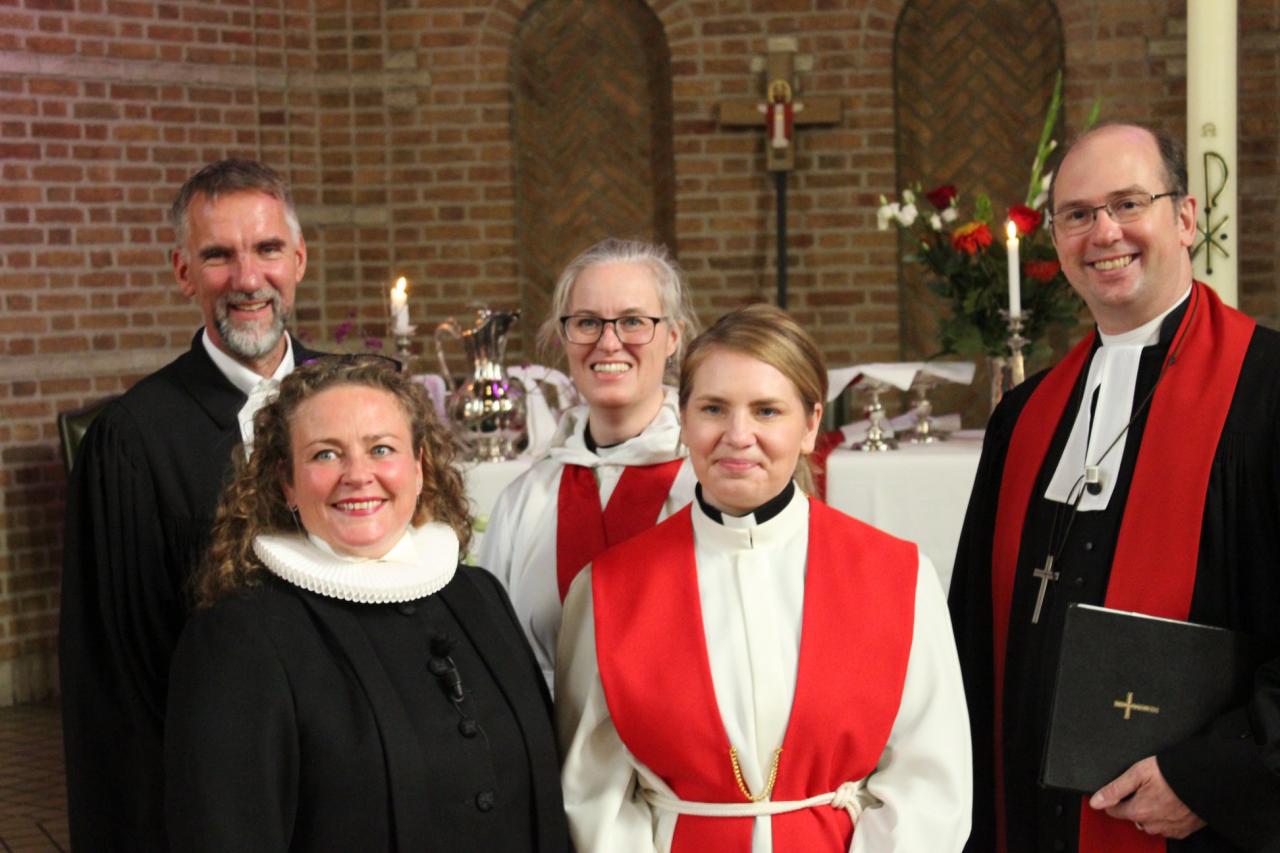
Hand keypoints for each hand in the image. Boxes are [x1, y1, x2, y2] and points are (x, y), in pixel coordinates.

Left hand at [1088, 756, 1206, 838]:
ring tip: (1159, 795)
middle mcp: (1153, 825)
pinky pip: (1167, 828)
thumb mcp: (1138, 773)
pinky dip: (1165, 819)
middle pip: (1132, 818)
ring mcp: (1170, 829)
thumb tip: (1095, 802)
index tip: (1119, 791)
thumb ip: (1115, 789)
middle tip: (1144, 788)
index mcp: (1139, 811)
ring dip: (1149, 813)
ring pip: (1150, 825)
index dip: (1114, 799)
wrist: (1206, 778)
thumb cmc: (1172, 772)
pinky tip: (1170, 803)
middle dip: (1133, 805)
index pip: (1114, 811)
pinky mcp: (1185, 830)